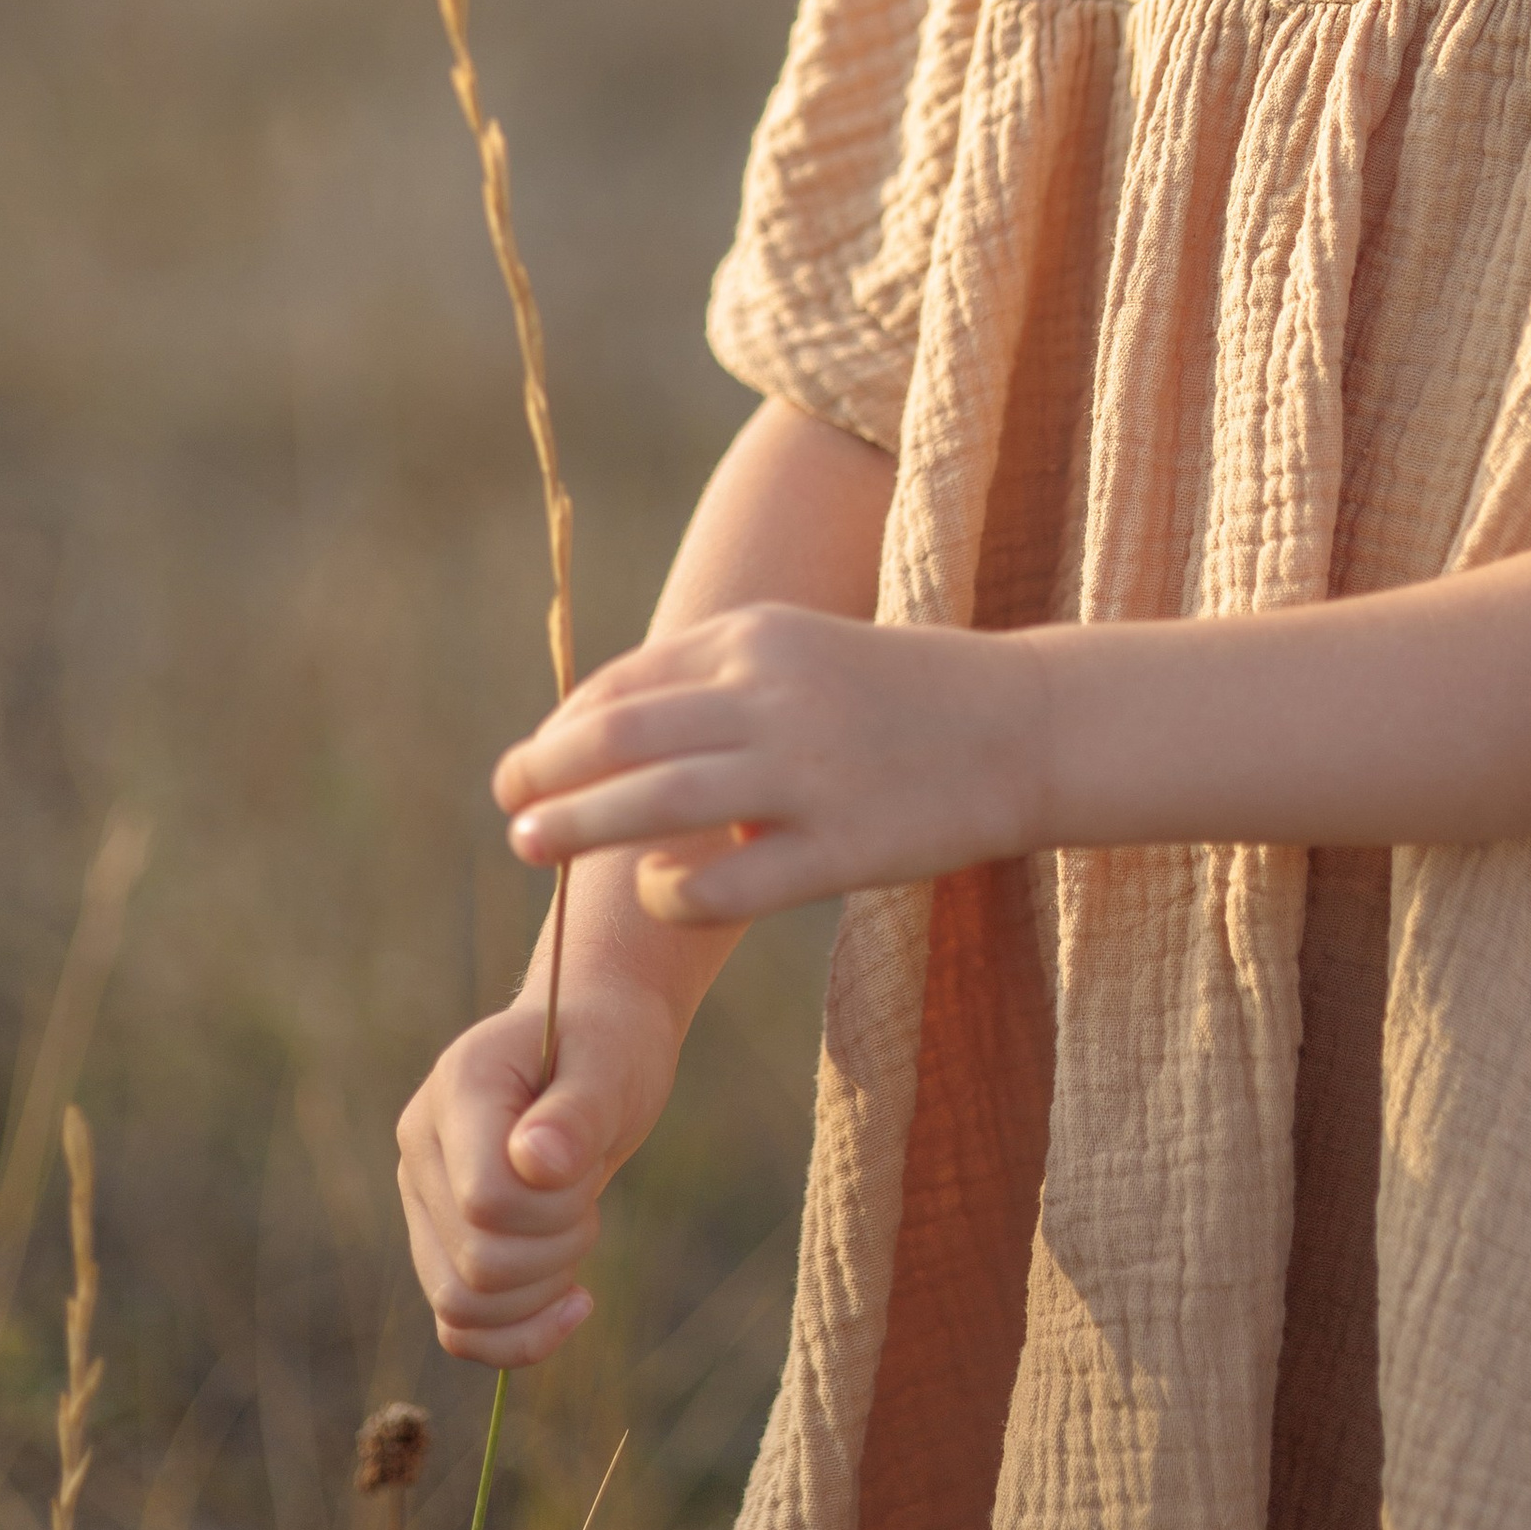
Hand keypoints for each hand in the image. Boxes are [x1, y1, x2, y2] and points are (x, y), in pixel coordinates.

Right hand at [396, 976, 680, 1366]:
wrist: (594, 1050)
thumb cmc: (606, 1049)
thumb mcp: (611, 1065)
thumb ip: (577, 1113)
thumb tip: (537, 1163)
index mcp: (456, 1090)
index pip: (485, 1199)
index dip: (553, 1207)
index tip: (585, 1162)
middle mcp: (421, 1150)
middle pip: (478, 1264)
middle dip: (559, 1246)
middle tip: (587, 1191)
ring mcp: (423, 1202)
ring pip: (464, 1307)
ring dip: (544, 1289)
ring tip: (577, 1226)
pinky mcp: (440, 1245)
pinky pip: (460, 1329)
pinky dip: (520, 1337)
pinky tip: (574, 1305)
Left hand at [491, 605, 1043, 922]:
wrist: (1024, 725)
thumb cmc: (898, 694)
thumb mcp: (801, 651)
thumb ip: (714, 681)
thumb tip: (606, 730)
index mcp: (756, 638)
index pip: (624, 683)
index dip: (562, 728)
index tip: (532, 766)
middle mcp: (773, 694)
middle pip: (622, 735)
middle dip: (547, 772)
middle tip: (506, 807)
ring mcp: (809, 771)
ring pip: (661, 800)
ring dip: (581, 826)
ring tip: (532, 849)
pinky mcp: (845, 846)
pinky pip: (731, 880)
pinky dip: (673, 887)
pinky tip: (655, 892)